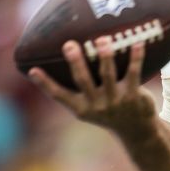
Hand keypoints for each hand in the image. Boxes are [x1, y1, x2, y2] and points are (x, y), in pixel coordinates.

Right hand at [28, 37, 156, 135]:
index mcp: (81, 108)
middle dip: (76, 63)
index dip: (44, 84)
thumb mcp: (89, 105)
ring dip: (105, 56)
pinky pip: (133, 73)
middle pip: (83, 81)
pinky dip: (136, 57)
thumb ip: (78, 87)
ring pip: (108, 75)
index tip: (32, 70)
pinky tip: (138, 42)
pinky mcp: (133, 96)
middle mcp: (96, 105)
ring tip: (102, 40)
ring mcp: (115, 101)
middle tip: (69, 45)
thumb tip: (62, 57)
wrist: (137, 130)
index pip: (59, 95)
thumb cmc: (108, 110)